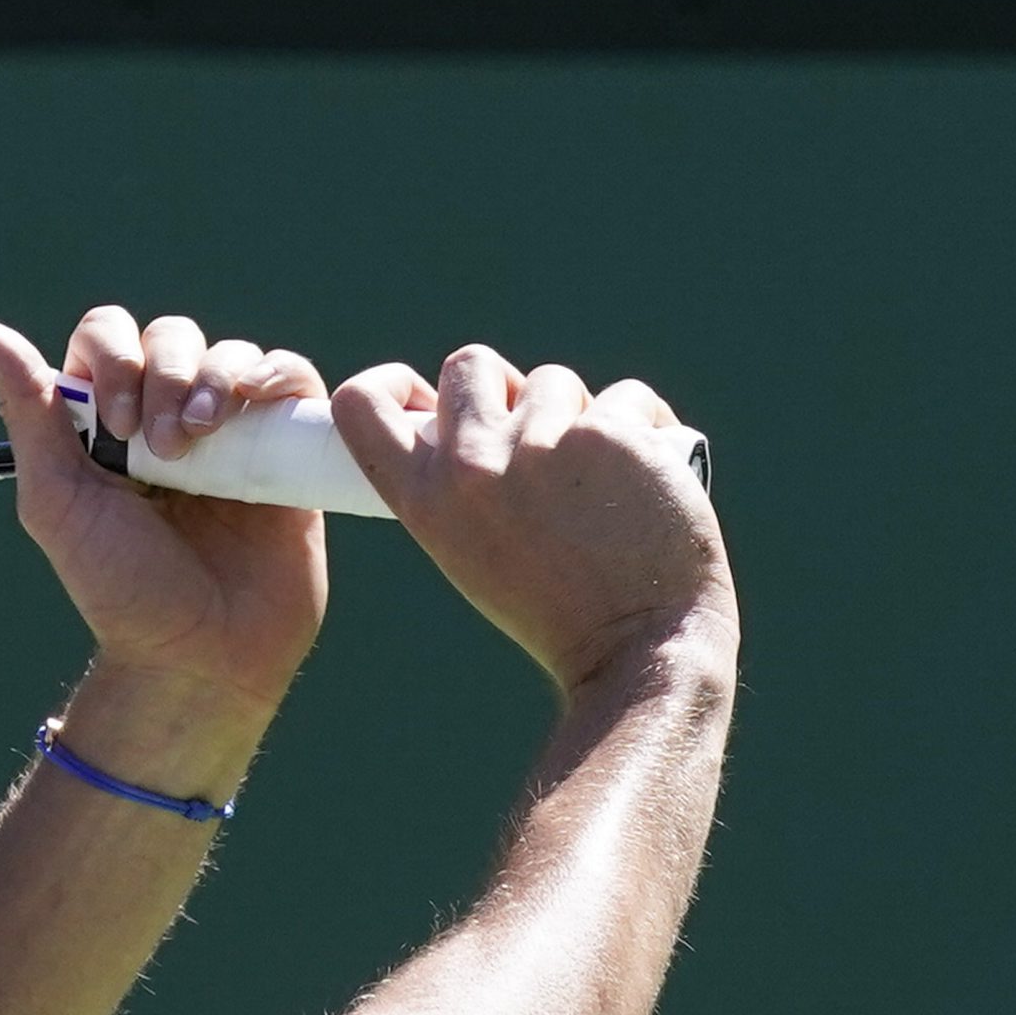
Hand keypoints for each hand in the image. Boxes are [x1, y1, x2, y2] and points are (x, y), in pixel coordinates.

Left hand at [0, 310, 329, 715]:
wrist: (201, 654)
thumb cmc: (122, 588)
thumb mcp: (58, 499)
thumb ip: (27, 410)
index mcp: (105, 425)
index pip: (107, 339)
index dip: (113, 360)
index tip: (113, 425)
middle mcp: (167, 417)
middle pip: (169, 336)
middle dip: (164, 375)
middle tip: (162, 449)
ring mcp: (230, 431)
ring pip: (229, 352)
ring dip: (213, 378)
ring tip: (203, 440)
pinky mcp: (286, 447)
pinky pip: (289, 376)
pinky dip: (273, 374)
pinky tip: (254, 405)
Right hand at [335, 347, 734, 694]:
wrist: (637, 649)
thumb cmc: (555, 609)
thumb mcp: (468, 551)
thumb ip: (456, 483)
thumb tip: (473, 410)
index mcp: (424, 501)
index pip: (362, 406)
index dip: (391, 384)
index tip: (423, 396)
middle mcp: (470, 466)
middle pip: (470, 365)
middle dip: (505, 388)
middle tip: (537, 438)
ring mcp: (540, 444)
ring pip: (554, 382)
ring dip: (578, 415)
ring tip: (598, 481)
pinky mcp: (610, 433)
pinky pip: (627, 398)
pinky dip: (646, 427)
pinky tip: (652, 475)